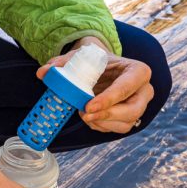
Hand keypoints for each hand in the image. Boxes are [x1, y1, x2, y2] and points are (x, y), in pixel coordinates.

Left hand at [36, 37, 153, 133]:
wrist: (102, 69)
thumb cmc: (95, 62)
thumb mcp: (81, 58)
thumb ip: (63, 63)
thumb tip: (42, 72)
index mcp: (137, 71)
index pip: (127, 86)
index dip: (109, 98)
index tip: (88, 106)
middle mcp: (144, 90)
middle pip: (133, 110)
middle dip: (107, 116)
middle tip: (84, 115)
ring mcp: (139, 106)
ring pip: (126, 124)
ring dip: (102, 123)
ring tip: (83, 114)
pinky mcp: (130, 118)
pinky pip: (118, 129)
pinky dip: (101, 126)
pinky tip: (89, 118)